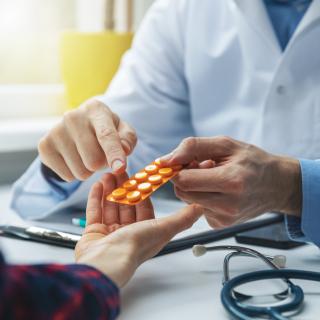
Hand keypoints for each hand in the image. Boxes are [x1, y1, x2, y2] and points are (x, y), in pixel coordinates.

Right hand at [38, 99, 136, 180]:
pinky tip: (74, 158)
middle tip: (101, 154)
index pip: (106, 135)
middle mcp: (73, 117)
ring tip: (86, 155)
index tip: (119, 168)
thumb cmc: (105, 129)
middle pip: (94, 161)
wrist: (77, 125)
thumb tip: (124, 150)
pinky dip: (74, 173)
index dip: (114, 153)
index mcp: (96, 110)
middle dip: (102, 164)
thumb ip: (128, 139)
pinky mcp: (44, 146)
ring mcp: (55, 131)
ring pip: (81, 172)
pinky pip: (67, 176)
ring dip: (88, 170)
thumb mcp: (122, 130)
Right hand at [75, 172, 202, 287]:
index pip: (144, 206)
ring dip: (109, 189)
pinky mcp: (93, 234)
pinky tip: (98, 184)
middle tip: (120, 170)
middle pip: (126, 204)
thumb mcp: (163, 228)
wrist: (106, 262)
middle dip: (123, 186)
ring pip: (110, 206)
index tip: (139, 175)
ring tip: (108, 173)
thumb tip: (200, 208)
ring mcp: (110, 233)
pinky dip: (96, 198)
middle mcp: (128, 233)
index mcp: (146, 232)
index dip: (141, 190)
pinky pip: (95, 212)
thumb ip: (182, 218)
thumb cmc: (135, 246)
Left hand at [161, 136, 300, 228]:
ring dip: (193, 187)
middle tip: (201, 167)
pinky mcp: (220, 225)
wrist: (276, 185)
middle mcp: (228, 204)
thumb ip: (192, 147)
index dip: (178, 169)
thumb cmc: (253, 162)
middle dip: (185, 177)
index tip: (183, 162)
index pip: (184, 180)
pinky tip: (217, 190)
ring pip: (187, 200)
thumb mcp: (225, 144)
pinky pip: (197, 208)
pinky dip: (201, 197)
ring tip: (212, 178)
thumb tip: (165, 160)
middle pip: (182, 192)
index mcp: (231, 181)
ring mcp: (224, 218)